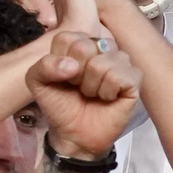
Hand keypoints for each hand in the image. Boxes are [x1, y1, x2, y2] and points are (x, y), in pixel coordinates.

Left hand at [26, 30, 140, 160]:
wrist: (75, 135)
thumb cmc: (60, 105)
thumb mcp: (38, 83)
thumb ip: (44, 66)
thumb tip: (72, 65)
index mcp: (79, 43)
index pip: (67, 38)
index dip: (60, 63)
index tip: (64, 78)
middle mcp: (102, 47)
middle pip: (85, 47)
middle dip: (76, 75)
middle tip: (78, 87)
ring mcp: (121, 60)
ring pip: (102, 63)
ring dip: (91, 86)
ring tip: (92, 94)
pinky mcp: (134, 78)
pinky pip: (119, 76)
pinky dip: (107, 92)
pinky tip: (108, 98)